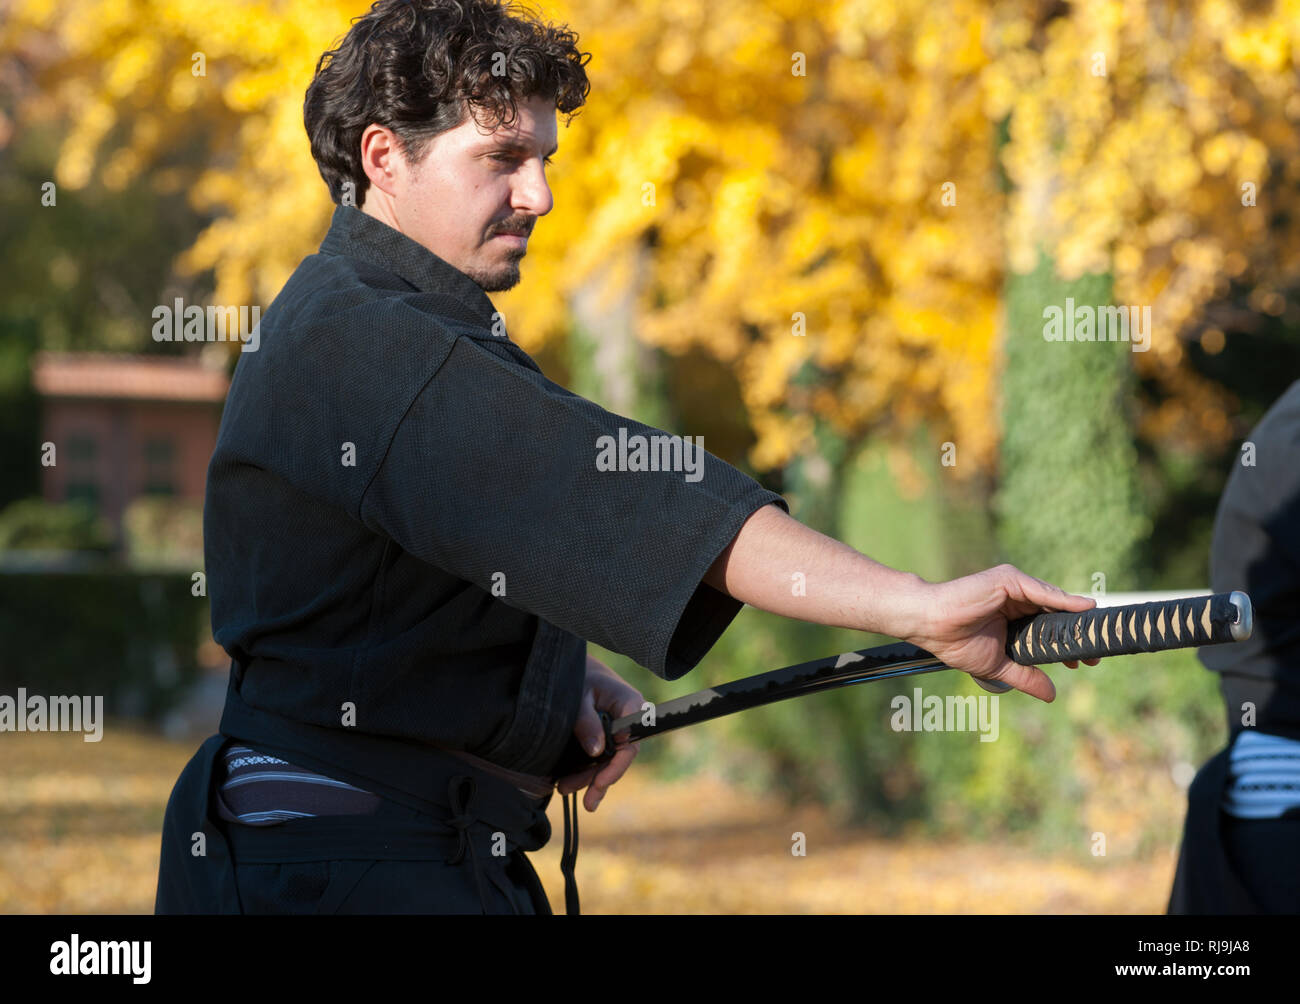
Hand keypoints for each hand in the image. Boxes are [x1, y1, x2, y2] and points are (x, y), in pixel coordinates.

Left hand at [555, 654, 642, 811]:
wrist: (573, 665)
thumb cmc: (578, 675)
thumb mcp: (578, 696)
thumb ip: (586, 721)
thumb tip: (596, 751)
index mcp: (631, 706)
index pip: (630, 744)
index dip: (616, 766)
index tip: (600, 782)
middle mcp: (629, 720)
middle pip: (619, 758)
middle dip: (599, 780)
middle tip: (586, 803)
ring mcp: (617, 728)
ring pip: (607, 760)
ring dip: (589, 778)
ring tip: (564, 789)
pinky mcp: (605, 733)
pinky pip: (600, 755)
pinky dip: (585, 769)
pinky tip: (570, 782)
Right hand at [899, 564, 1100, 702]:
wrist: (930, 624)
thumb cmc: (954, 642)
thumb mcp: (999, 665)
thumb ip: (1026, 677)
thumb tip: (1052, 696)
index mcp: (1012, 619)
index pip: (1047, 629)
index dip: (1066, 645)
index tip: (1083, 662)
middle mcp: (1016, 600)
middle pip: (1055, 615)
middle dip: (1076, 634)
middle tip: (1095, 654)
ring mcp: (1014, 588)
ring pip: (1053, 602)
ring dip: (1076, 619)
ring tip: (1094, 635)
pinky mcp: (1009, 579)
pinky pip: (1042, 591)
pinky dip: (1065, 601)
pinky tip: (1085, 609)